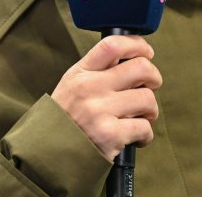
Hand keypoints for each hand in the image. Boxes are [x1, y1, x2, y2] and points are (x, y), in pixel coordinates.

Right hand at [51, 35, 161, 161]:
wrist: (47, 157)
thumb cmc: (66, 120)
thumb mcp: (72, 86)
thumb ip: (97, 71)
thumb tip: (134, 60)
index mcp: (80, 73)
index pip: (113, 45)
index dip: (137, 44)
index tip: (146, 52)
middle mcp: (89, 88)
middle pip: (140, 68)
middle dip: (154, 77)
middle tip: (151, 86)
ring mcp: (99, 111)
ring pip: (147, 99)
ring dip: (151, 110)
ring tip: (141, 116)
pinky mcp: (110, 135)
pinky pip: (144, 127)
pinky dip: (145, 135)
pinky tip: (135, 138)